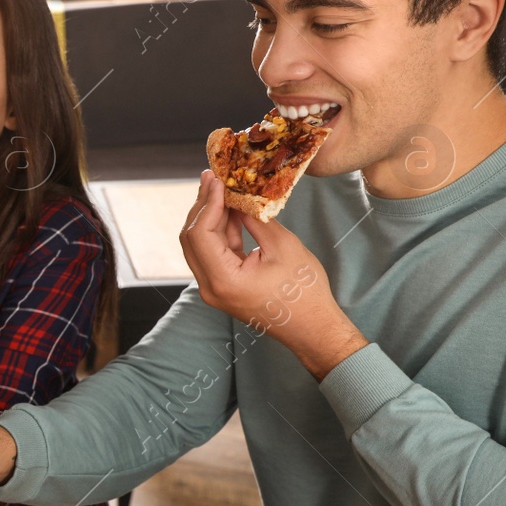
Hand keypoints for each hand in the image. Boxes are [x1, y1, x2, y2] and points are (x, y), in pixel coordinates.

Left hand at [180, 171, 368, 380]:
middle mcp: (210, 287)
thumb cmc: (304, 291)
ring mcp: (214, 289)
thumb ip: (255, 220)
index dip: (207, 203)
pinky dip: (219, 232)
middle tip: (211, 177)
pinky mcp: (223, 286)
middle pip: (192, 239)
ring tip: (219, 188)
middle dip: (202, 206)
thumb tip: (238, 198)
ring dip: (209, 217)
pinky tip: (229, 210)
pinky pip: (213, 254)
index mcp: (222, 280)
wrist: (313, 328)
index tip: (217, 179)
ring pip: (199, 246)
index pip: (200, 234)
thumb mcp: (283, 246)